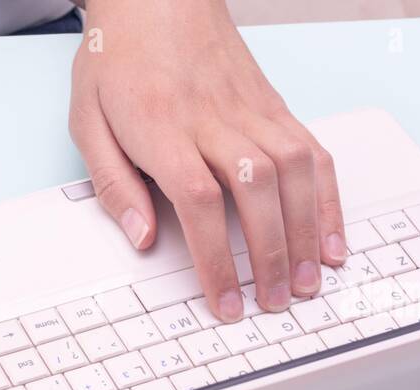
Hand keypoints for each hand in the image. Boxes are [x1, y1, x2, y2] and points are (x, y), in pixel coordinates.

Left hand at [70, 0, 346, 319]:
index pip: (199, 201)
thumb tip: (142, 237)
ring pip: (294, 172)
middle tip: (275, 303)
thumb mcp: (87, 119)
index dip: (216, 257)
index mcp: (164, 128)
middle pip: (256, 191)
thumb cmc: (118, 56)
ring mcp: (253, 110)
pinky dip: (329, 197)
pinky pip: (312, 151)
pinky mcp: (274, 105)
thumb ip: (113, 183)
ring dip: (308, 231)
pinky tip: (333, 238)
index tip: (225, 301)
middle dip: (270, 254)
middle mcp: (215, 119)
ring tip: (309, 281)